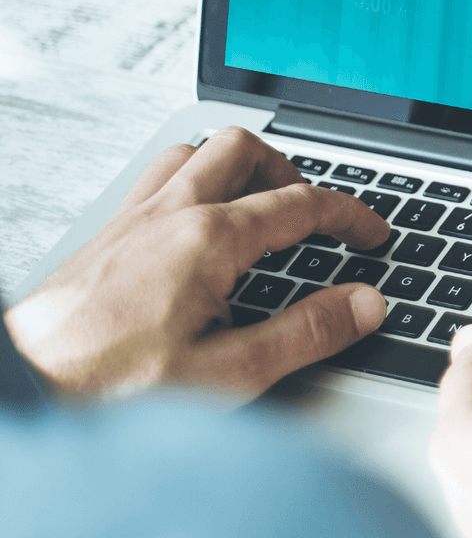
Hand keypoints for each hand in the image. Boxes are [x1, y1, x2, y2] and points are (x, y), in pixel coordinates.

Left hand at [5, 127, 391, 398]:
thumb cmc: (109, 386)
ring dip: (235, 167)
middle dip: (290, 171)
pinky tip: (196, 222)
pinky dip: (193, 183)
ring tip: (258, 201)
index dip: (349, 216)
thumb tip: (362, 306)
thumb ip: (305, 334)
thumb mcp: (228, 374)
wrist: (25, 387)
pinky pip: (156, 179)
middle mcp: (168, 214)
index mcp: (208, 239)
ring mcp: (132, 219)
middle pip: (242, 150)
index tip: (370, 234)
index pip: (300, 204)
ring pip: (194, 153)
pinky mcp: (105, 236)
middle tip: (312, 209)